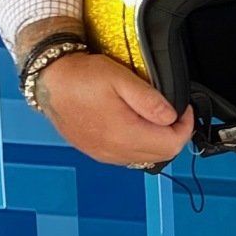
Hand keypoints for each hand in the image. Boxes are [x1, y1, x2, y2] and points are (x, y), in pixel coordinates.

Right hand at [35, 52, 194, 167]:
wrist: (50, 81)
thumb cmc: (81, 77)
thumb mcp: (120, 79)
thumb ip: (148, 100)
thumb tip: (171, 116)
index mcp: (122, 134)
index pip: (171, 145)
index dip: (185, 127)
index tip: (184, 109)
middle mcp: (114, 151)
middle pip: (162, 155)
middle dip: (174, 134)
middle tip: (173, 111)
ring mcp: (104, 155)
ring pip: (146, 158)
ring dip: (157, 141)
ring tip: (154, 116)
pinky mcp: (97, 152)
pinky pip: (129, 156)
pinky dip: (140, 144)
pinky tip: (136, 124)